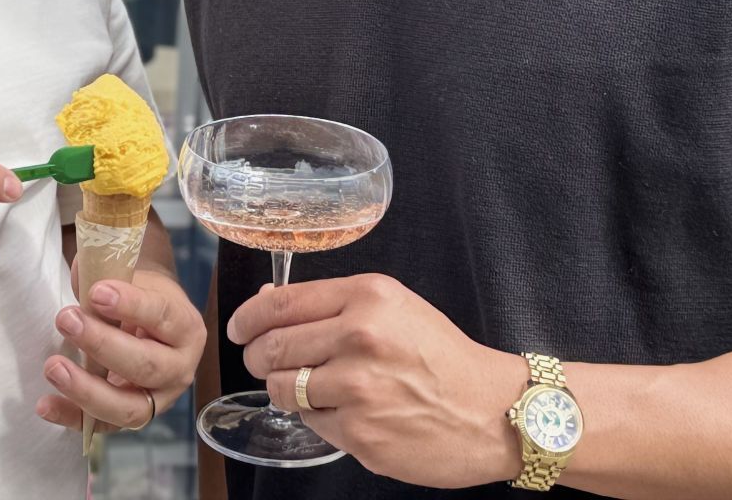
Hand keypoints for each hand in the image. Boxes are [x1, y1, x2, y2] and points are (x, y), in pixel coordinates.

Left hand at [36, 266, 204, 434]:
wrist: (144, 315)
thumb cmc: (135, 291)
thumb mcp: (131, 277)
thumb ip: (110, 281)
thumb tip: (84, 287)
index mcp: (185, 327)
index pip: (162, 316)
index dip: (130, 305)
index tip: (96, 292)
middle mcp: (180, 368)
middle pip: (145, 365)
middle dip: (102, 344)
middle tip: (67, 320)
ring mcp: (159, 400)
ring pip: (129, 408)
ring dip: (87, 389)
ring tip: (53, 367)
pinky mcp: (132, 418)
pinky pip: (103, 426)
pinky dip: (72, 417)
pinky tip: (45, 404)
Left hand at [230, 274, 524, 487]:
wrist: (493, 412)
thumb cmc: (443, 357)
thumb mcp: (394, 307)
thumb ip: (332, 303)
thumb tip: (268, 304)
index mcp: (368, 298)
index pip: (281, 304)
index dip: (248, 318)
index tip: (238, 328)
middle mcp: (360, 338)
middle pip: (273, 347)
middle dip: (258, 356)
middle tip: (262, 360)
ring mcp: (358, 389)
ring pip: (284, 389)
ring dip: (284, 390)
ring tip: (305, 388)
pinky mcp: (360, 434)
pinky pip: (311, 423)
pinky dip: (318, 418)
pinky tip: (344, 411)